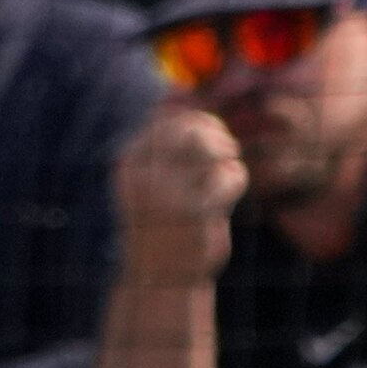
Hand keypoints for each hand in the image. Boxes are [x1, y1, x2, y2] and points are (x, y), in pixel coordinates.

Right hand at [115, 101, 248, 279]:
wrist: (161, 276)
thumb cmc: (161, 219)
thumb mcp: (150, 177)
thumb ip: (162, 141)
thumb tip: (180, 91)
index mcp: (130, 161)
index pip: (166, 117)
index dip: (195, 118)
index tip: (209, 134)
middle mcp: (145, 172)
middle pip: (191, 129)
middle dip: (215, 134)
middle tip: (226, 150)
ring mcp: (169, 192)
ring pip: (212, 150)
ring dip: (227, 158)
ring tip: (226, 172)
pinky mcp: (197, 212)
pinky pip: (228, 176)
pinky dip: (236, 179)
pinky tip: (229, 196)